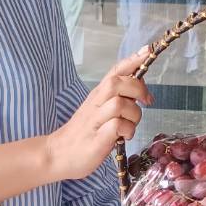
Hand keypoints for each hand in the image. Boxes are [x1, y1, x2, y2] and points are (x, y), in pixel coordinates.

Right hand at [49, 49, 150, 181]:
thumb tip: (139, 88)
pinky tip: (124, 137)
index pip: (115, 71)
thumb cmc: (84, 134)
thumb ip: (117, 99)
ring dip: (134, 114)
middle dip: (137, 88)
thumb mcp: (100, 111)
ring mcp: (95, 121)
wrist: (57, 155)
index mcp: (98, 95)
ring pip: (120, 104)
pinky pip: (117, 126)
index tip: (147, 51)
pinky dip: (127, 130)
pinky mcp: (97, 139)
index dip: (132, 60)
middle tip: (146, 101)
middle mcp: (96, 104)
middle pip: (117, 83)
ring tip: (131, 126)